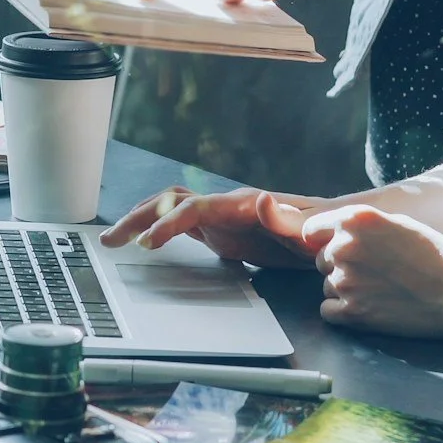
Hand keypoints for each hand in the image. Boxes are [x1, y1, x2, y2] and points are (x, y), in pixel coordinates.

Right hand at [97, 186, 325, 268]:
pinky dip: (158, 230)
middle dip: (138, 218)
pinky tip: (143, 243)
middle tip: (111, 240)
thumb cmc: (322, 232)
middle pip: (171, 203)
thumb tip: (262, 199)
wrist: (331, 233)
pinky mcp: (221, 231)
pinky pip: (181, 225)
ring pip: (170, 210)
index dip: (167, 224)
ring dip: (141, 220)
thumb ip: (286, 217)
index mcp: (241, 204)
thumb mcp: (308, 229)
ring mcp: (220, 217)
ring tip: (113, 239)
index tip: (147, 243)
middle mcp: (224, 205)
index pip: (193, 208)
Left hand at [301, 205, 442, 338]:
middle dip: (342, 266)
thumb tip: (334, 232)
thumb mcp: (396, 222)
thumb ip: (361, 224)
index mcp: (353, 220)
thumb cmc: (434, 255)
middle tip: (375, 274)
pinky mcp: (352, 313)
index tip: (342, 251)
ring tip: (381, 291)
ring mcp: (345, 281)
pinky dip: (344, 312)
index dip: (325, 241)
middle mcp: (343, 247)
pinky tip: (370, 308)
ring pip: (328, 286)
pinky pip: (328, 311)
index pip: (312, 231)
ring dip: (346, 290)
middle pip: (322, 260)